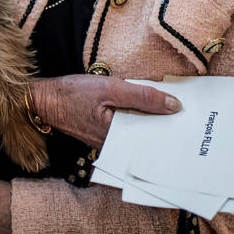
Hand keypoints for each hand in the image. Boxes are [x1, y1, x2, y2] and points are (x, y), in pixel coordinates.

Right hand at [31, 75, 180, 149]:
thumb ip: (142, 96)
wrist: (43, 100)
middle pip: (147, 136)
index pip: (152, 136)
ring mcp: (108, 141)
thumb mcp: (110, 87)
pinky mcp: (104, 134)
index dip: (171, 127)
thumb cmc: (72, 93)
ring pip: (138, 131)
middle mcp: (114, 145)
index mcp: (116, 138)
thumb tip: (173, 105)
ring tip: (171, 108)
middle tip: (188, 115)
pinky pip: (128, 127)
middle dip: (165, 125)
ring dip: (152, 120)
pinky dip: (138, 118)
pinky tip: (148, 107)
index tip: (191, 120)